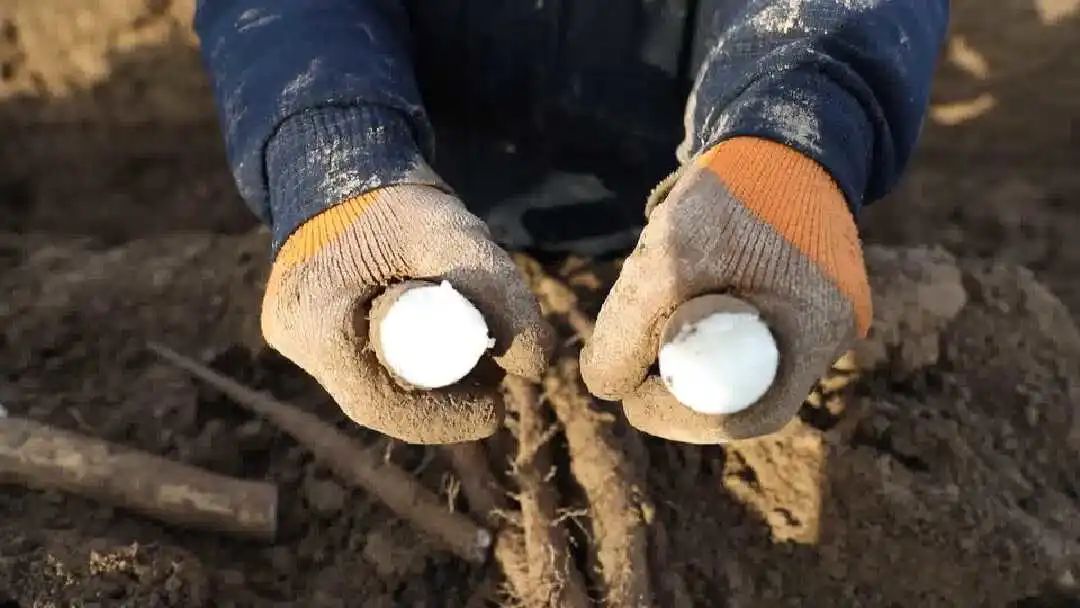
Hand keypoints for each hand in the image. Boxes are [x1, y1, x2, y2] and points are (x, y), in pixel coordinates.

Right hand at [262, 185, 552, 443]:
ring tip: (474, 355)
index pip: (381, 403)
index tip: (497, 409)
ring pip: (372, 386)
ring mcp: (295, 336)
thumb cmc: (395, 199)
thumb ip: (498, 291)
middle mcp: (293, 337)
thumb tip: (537, 366)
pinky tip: (441, 342)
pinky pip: (364, 366)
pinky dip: (407, 363)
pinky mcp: (308, 331)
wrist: (346, 162)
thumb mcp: (453, 234)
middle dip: (441, 401)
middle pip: (378, 399)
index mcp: (313, 320)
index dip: (445, 416)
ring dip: (426, 385)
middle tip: (492, 381)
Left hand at [581, 138, 870, 443]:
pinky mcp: (795, 304)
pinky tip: (686, 286)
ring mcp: (814, 320)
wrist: (777, 136)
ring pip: (734, 365)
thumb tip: (603, 387)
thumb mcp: (665, 257)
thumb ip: (627, 329)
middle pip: (740, 394)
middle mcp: (828, 335)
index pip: (748, 412)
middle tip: (631, 359)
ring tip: (662, 297)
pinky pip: (741, 337)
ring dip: (686, 348)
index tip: (629, 398)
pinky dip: (701, 324)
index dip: (680, 416)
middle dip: (677, 382)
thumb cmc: (731, 190)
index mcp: (816, 327)